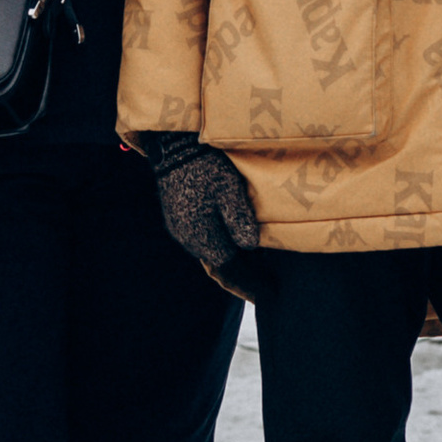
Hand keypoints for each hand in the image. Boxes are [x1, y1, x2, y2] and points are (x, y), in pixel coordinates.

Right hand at [138, 131, 263, 295]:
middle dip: (241, 277)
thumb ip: (239, 220)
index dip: (248, 283)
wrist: (175, 148)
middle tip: (265, 287)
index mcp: (200, 236)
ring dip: (231, 262)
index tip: (267, 294)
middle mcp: (188, 238)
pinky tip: (235, 246)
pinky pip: (203, 241)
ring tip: (256, 269)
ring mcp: (181, 228)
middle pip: (218, 264)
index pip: (228, 269)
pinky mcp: (180, 218)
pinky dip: (220, 248)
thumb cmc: (205, 167)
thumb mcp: (229, 190)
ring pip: (210, 253)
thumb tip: (250, 247)